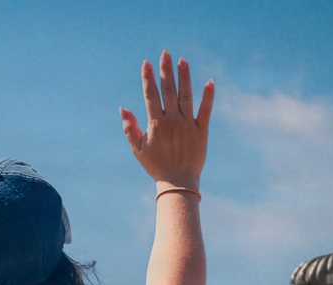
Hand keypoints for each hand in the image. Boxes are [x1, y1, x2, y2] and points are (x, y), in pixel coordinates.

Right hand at [120, 50, 214, 190]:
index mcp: (155, 124)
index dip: (148, 78)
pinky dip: (208, 97)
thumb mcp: (137, 149)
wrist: (177, 183)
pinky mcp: (201, 131)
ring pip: (186, 95)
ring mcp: (187, 125)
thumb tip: (123, 108)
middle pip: (169, 90)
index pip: (151, 95)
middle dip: (166, 70)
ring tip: (182, 61)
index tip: (146, 63)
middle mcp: (172, 121)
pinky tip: (210, 82)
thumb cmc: (155, 166)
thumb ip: (129, 128)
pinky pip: (206, 110)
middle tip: (165, 53)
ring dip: (184, 77)